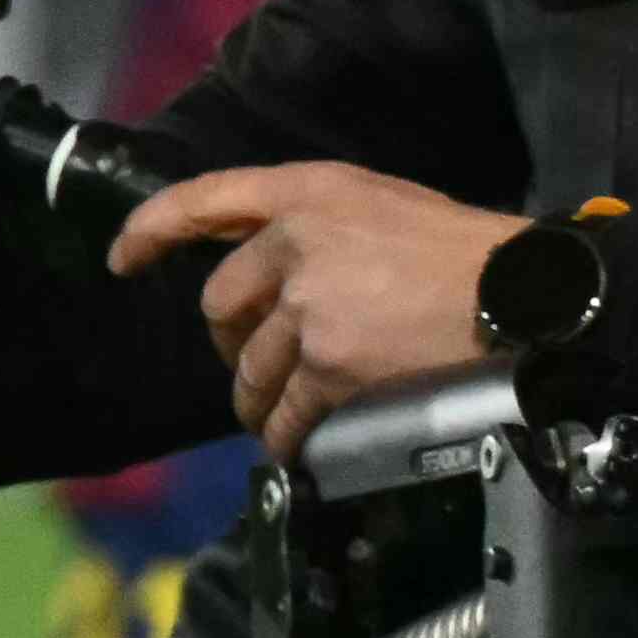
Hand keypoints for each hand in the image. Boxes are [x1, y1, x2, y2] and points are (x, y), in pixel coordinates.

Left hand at [110, 157, 512, 458]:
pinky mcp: (330, 365)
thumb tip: (266, 267)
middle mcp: (295, 244)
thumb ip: (311, 224)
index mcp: (305, 192)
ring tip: (275, 415)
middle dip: (233, 342)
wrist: (514, 293)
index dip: (152, 229)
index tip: (123, 258)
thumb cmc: (455, 247)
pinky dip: (285, 436)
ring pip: (250, 368)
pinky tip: (295, 444)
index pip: (203, 199)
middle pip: (220, 304)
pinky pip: (286, 412)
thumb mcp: (375, 201)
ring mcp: (309, 307)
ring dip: (257, 398)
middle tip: (256, 364)